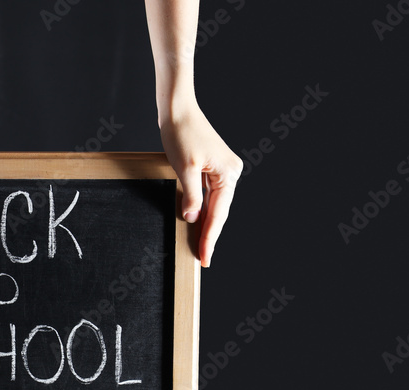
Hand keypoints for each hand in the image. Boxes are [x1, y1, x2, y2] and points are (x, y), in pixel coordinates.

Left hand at [159, 104, 242, 267]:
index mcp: (228, 174)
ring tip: (200, 247)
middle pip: (220, 212)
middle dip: (210, 235)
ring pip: (215, 205)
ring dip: (206, 224)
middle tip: (202, 260)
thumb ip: (191, 196)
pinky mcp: (213, 167)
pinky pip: (210, 195)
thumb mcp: (184, 168)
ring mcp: (223, 170)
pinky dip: (203, 209)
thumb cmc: (181, 133)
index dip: (210, 239)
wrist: (177, 109)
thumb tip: (193, 219)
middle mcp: (231, 172)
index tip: (204, 259)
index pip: (218, 214)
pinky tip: (197, 223)